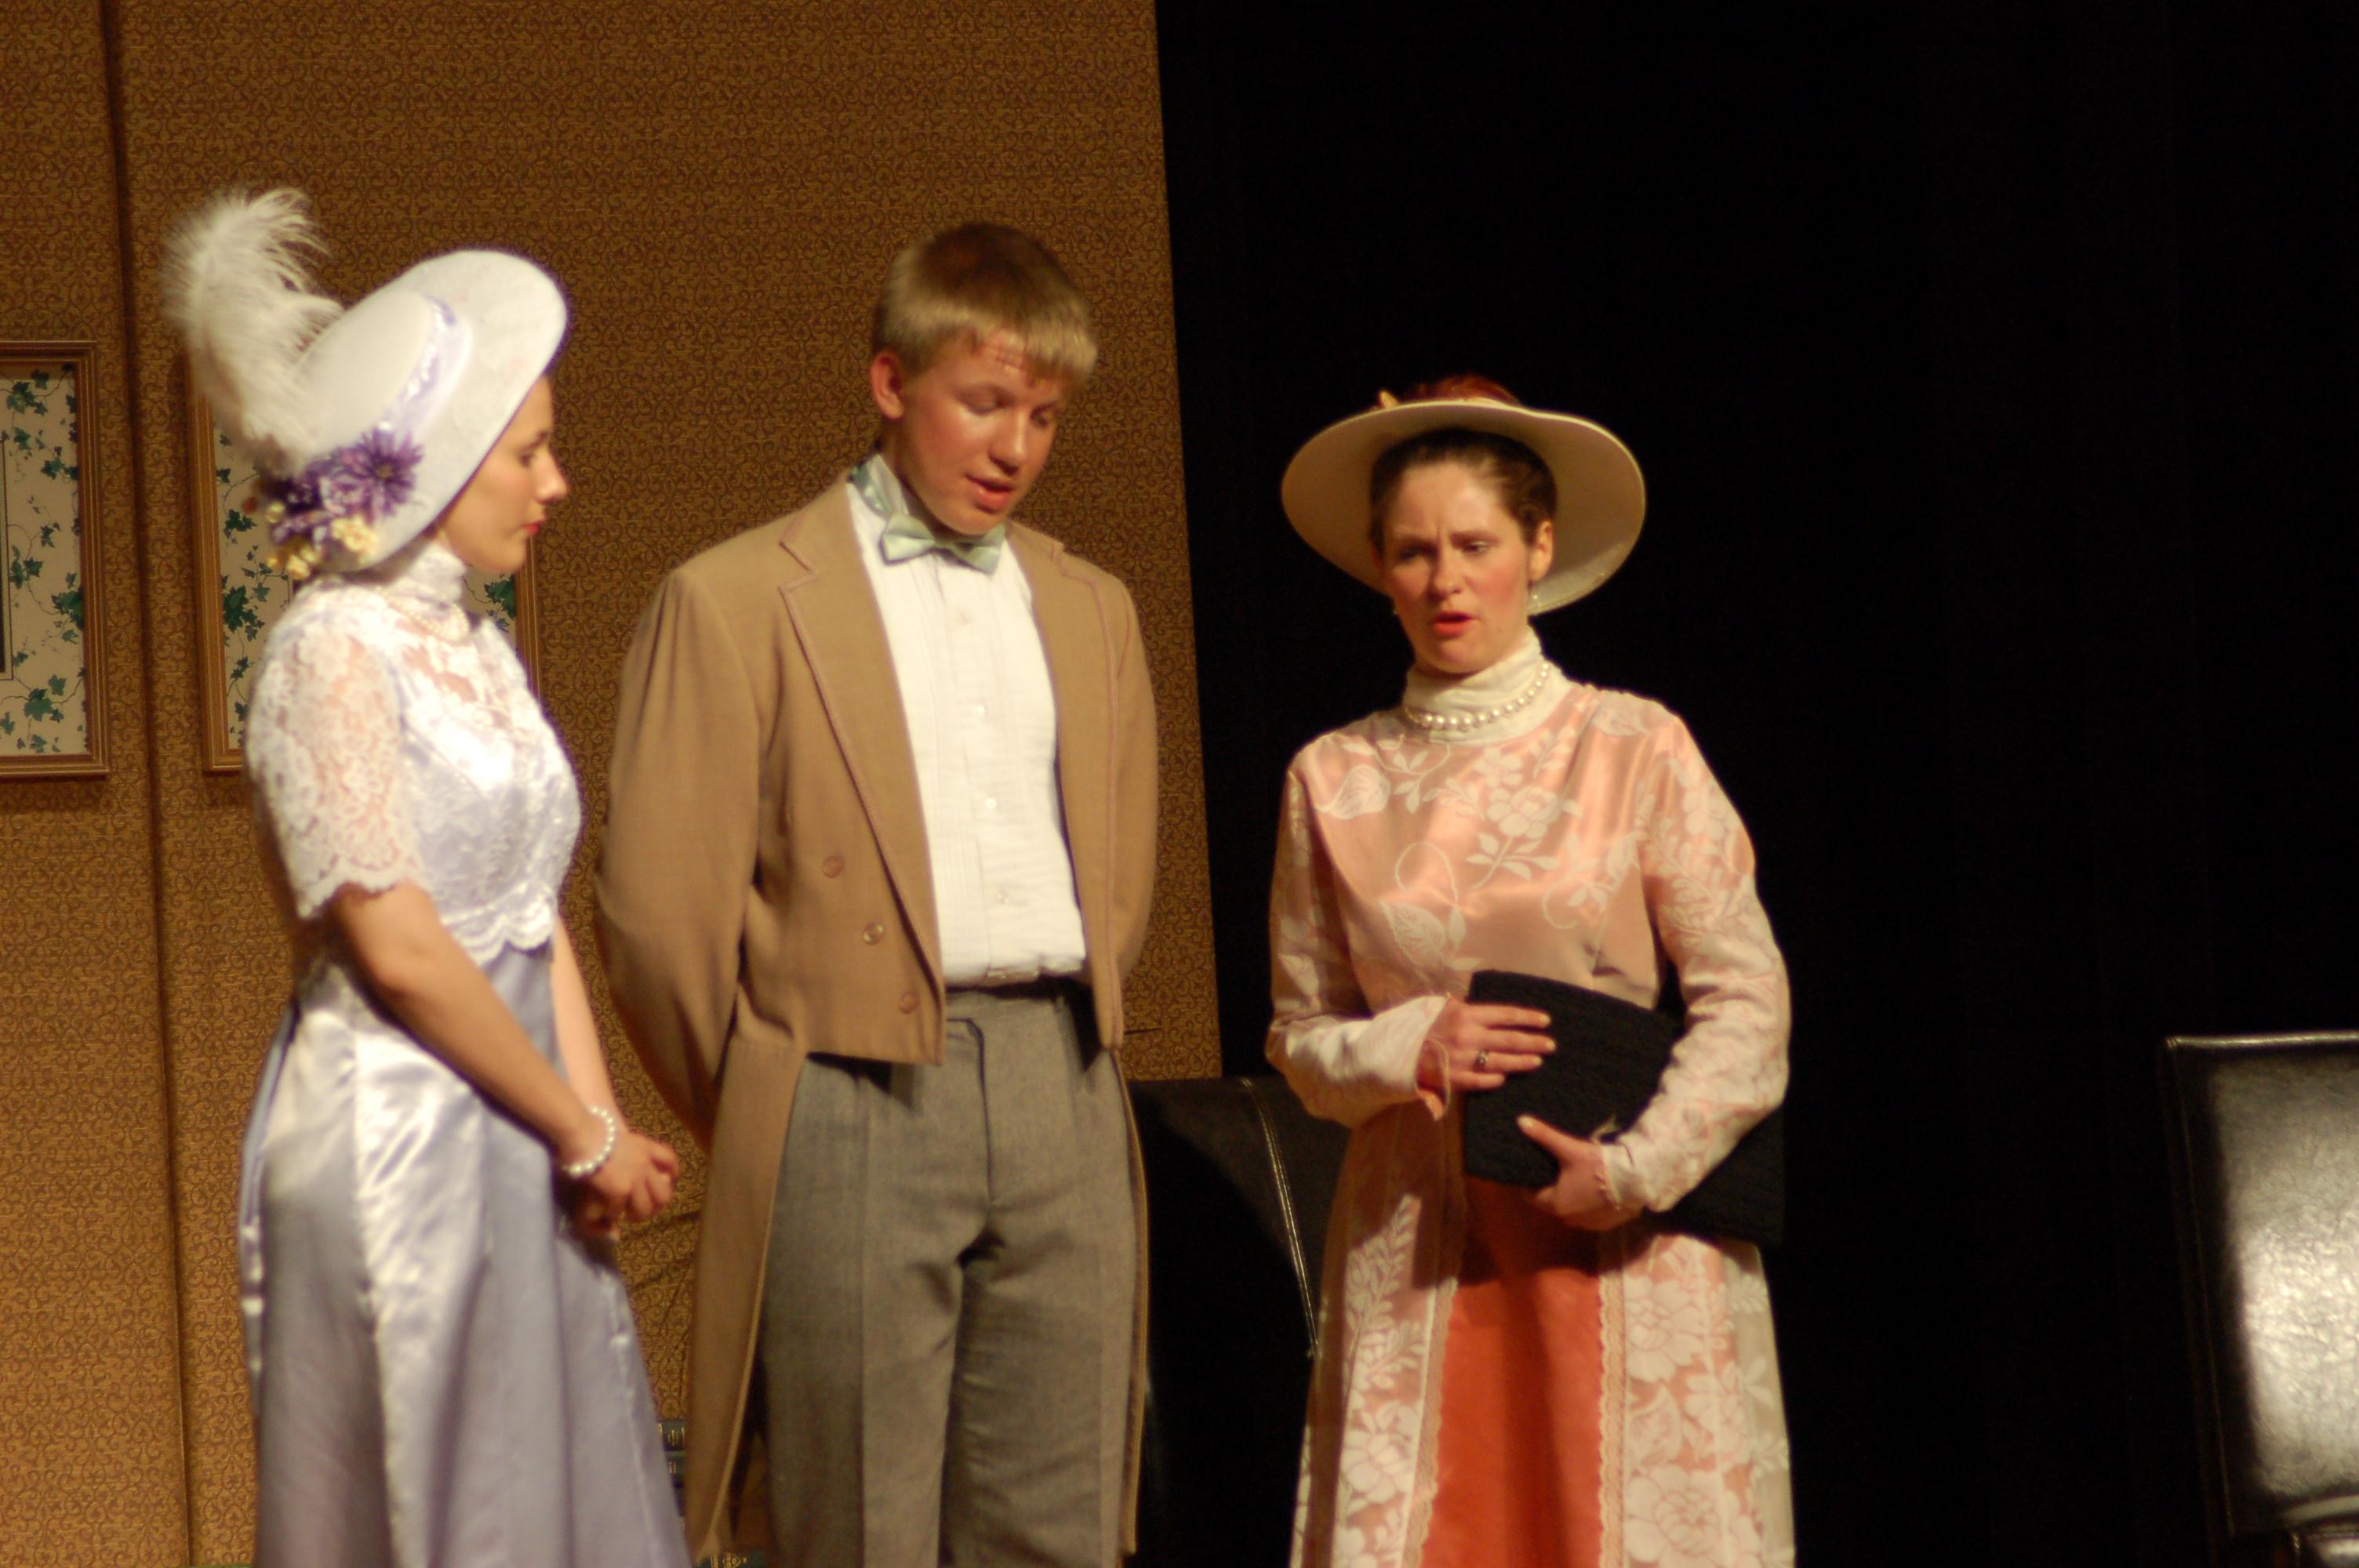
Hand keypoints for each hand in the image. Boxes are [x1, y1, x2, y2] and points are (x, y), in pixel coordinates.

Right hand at [570, 1130, 679, 1238]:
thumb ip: (628, 1151)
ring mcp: (635, 1179)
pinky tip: (606, 1212)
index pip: (670, 1161)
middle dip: (655, 1206)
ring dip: (635, 1216)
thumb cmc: (593, 1131)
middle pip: (664, 1195)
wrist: (583, 1134)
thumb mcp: (618, 1137)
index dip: (671, 1175)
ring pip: (645, 1209)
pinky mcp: (621, 1190)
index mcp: (646, 1147)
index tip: (664, 1184)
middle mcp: (645, 1164)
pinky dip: (613, 1214)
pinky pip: (620, 1211)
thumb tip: (626, 1162)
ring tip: (625, 1216)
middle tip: (641, 1208)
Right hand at [1417, 997, 1554, 1093]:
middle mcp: (1469, 1036)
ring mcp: (1464, 1059)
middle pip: (1509, 1040)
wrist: (1403, 1051)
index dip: (1527, 1018)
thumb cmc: (1429, 1027)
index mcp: (1467, 1015)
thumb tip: (1490, 1008)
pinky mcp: (1457, 1079)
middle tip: (1550, 1044)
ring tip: (1538, 1061)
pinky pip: (1483, 1080)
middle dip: (1533, 1042)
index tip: (1545, 1021)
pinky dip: (1496, 1079)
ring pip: (1501, 1061)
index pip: (1505, 1015)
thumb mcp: (1446, 1009)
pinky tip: (1506, 1077)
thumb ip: (1468, 1007)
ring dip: (1522, 1061)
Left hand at [1517, 1116, 1643, 1230]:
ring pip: (1573, 1209)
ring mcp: (1590, 1224)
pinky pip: (1591, 1214)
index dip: (1530, 1183)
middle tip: (1555, 1169)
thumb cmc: (1597, 1165)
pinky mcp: (1607, 1224)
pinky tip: (1596, 1190)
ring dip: (1572, 1197)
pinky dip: (1590, 1204)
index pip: (1531, 1196)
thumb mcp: (1569, 1148)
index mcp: (1556, 1204)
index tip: (1533, 1170)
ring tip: (1576, 1178)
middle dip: (1552, 1188)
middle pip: (1553, 1203)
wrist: (1635, 1180)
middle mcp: (1570, 1219)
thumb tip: (1521, 1121)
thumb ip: (1544, 1136)